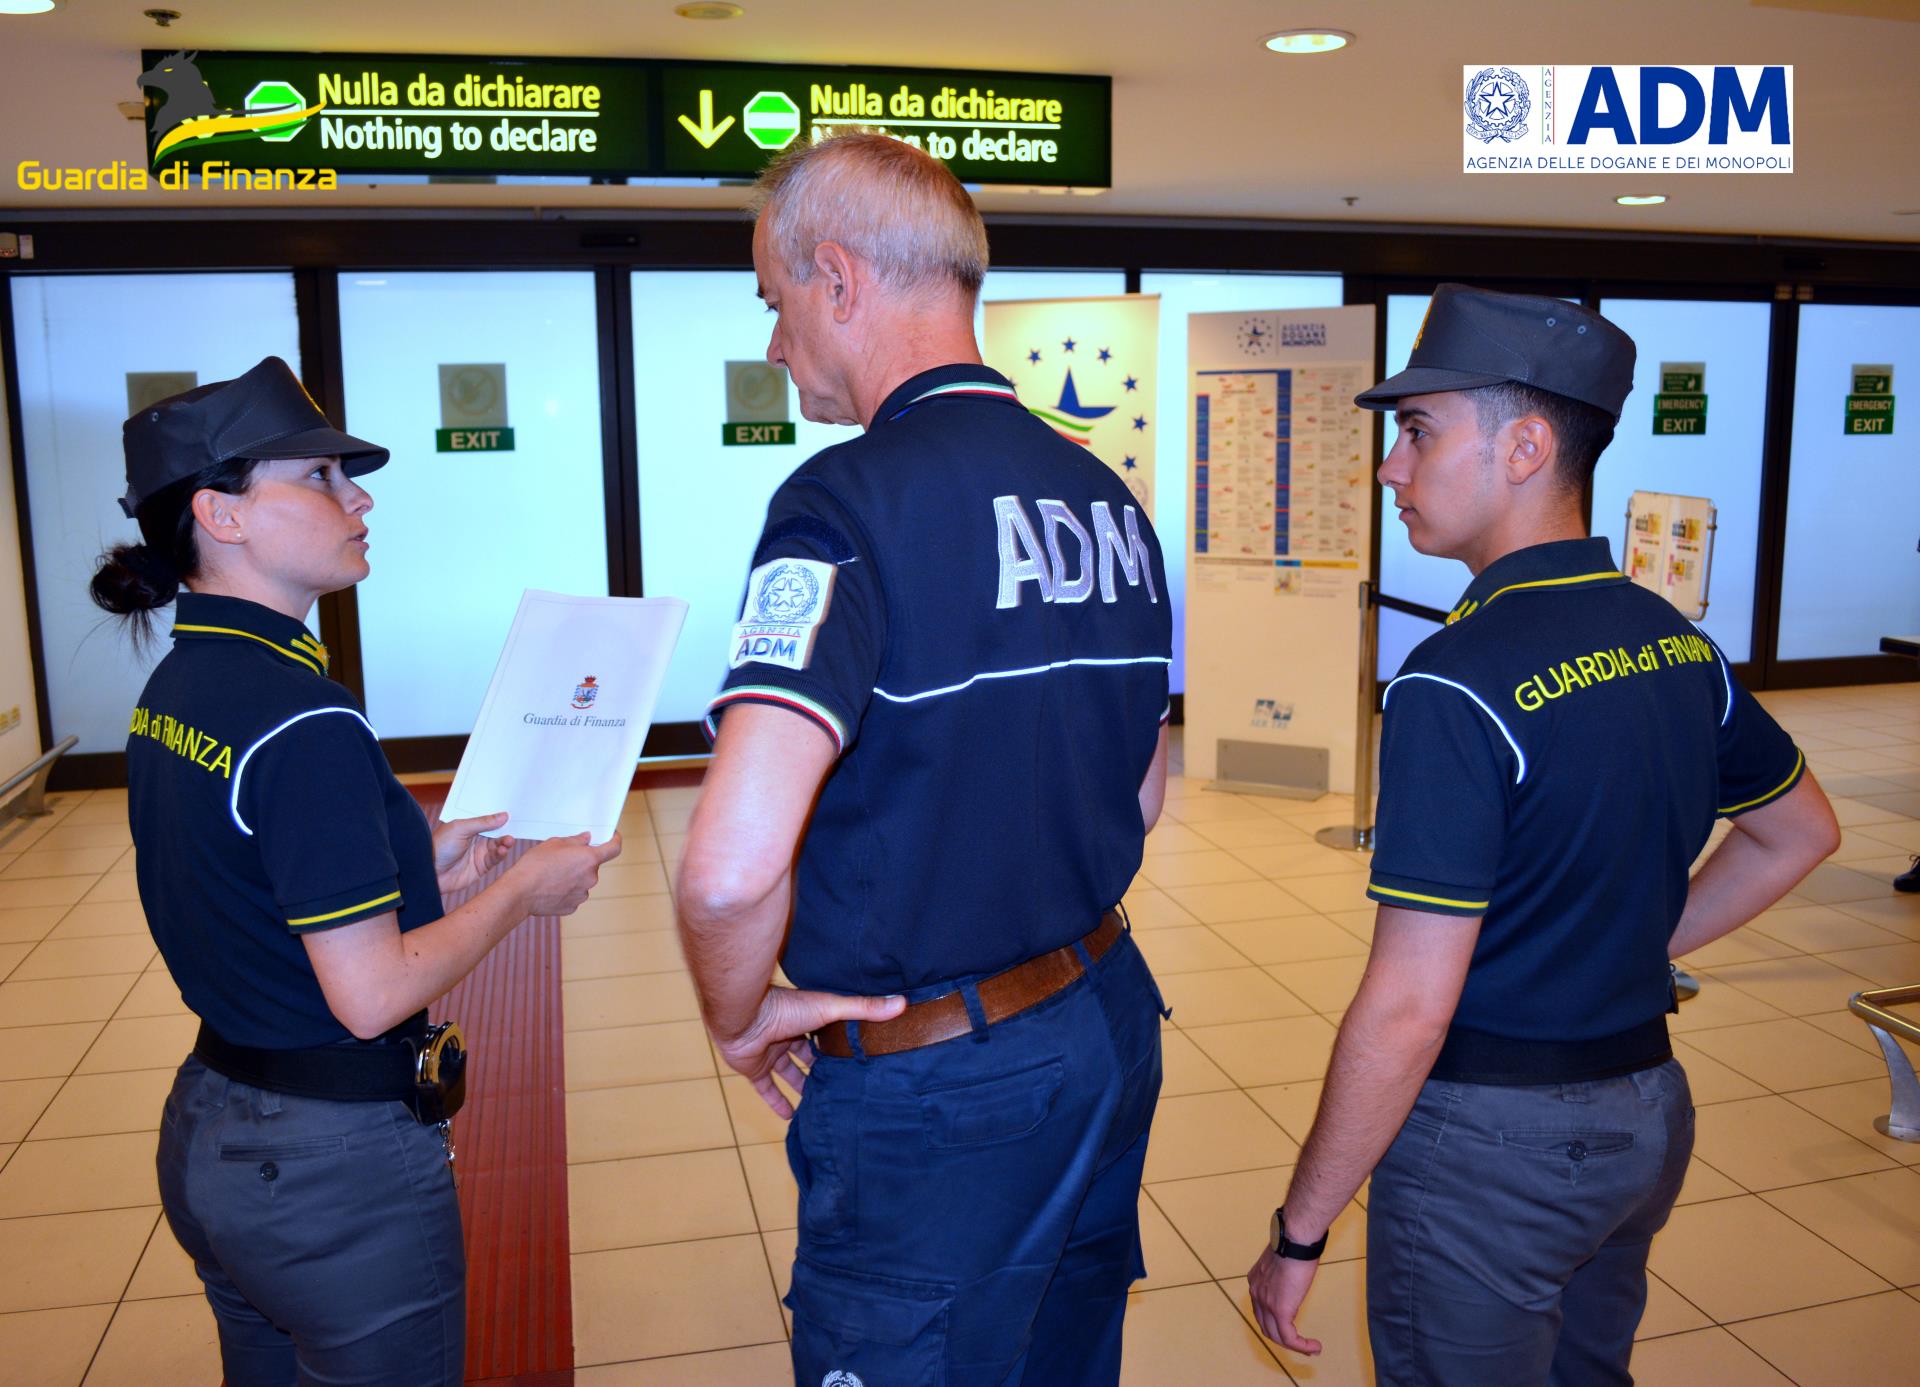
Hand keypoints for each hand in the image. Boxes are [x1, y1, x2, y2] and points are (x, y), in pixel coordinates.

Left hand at [432, 812, 513, 895]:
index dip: (500, 818)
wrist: (429, 872)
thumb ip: (482, 822)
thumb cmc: (439, 846)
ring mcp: (479, 854)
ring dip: (504, 843)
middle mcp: (475, 840)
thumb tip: (503, 815)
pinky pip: (495, 859)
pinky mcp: (481, 868)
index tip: (513, 814)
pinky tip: (502, 850)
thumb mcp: (460, 828)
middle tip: (514, 828)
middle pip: (496, 833)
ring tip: (508, 841)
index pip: (488, 820)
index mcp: (469, 827)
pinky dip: (500, 854)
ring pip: (498, 846)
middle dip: (505, 830)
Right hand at [509, 831, 622, 916]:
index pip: (614, 848)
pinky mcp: (572, 907)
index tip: (612, 836)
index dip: (614, 840)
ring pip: (582, 881)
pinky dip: (565, 890)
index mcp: (590, 859)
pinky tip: (550, 887)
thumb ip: (576, 840)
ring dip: (573, 876)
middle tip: (563, 858)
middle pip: (593, 865)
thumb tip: (586, 839)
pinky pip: (573, 894)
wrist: (520, 892)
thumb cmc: (535, 865)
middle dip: (582, 860)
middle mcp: (591, 878)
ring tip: (552, 874)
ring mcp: (582, 894)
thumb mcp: (554, 843)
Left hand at [714, 986, 906, 1118]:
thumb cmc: (786, 1008)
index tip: (858, 1060)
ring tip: (822, 1104)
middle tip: (842, 1086)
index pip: (826, 1033)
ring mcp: (770, 1052)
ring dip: (802, 1086)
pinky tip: (791, 1117)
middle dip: (821, 1068)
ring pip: (788, 1072)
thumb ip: (863, 1009)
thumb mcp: (830, 1008)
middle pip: (807, 1054)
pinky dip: (777, 1102)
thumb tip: (902, 1003)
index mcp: (806, 1017)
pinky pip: (767, 1089)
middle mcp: (788, 1034)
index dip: (839, 1045)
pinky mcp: (755, 1069)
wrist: (742, 1018)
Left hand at [1248, 1242, 1323, 1355]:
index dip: (1274, 1322)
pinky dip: (1302, 1346)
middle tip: (1301, 1344)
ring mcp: (1266, 1303)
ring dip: (1294, 1346)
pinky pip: (1289, 1337)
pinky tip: (1314, 1346)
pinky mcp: (1280, 1310)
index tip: (1291, 1328)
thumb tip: (1293, 1277)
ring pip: (1276, 1336)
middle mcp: (1256, 1293)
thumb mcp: (1283, 1261)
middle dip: (1282, 1338)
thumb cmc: (1294, 1243)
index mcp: (1256, 1281)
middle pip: (1266, 1326)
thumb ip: (1282, 1274)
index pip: (1261, 1310)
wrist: (1295, 1240)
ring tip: (1311, 1349)